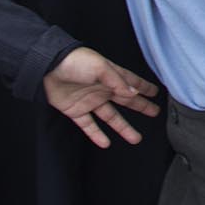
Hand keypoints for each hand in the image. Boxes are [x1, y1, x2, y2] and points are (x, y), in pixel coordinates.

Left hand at [42, 47, 160, 148]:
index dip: (144, 87)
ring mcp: (90, 101)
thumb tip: (134, 93)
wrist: (48, 68)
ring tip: (135, 138)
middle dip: (140, 107)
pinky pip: (89, 126)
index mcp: (110, 76)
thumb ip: (117, 81)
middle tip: (154, 113)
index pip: (132, 82)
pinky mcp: (76, 111)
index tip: (156, 93)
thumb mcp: (100, 67)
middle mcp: (103, 89)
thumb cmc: (76, 61)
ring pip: (111, 117)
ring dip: (123, 128)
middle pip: (126, 101)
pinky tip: (105, 143)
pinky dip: (96, 135)